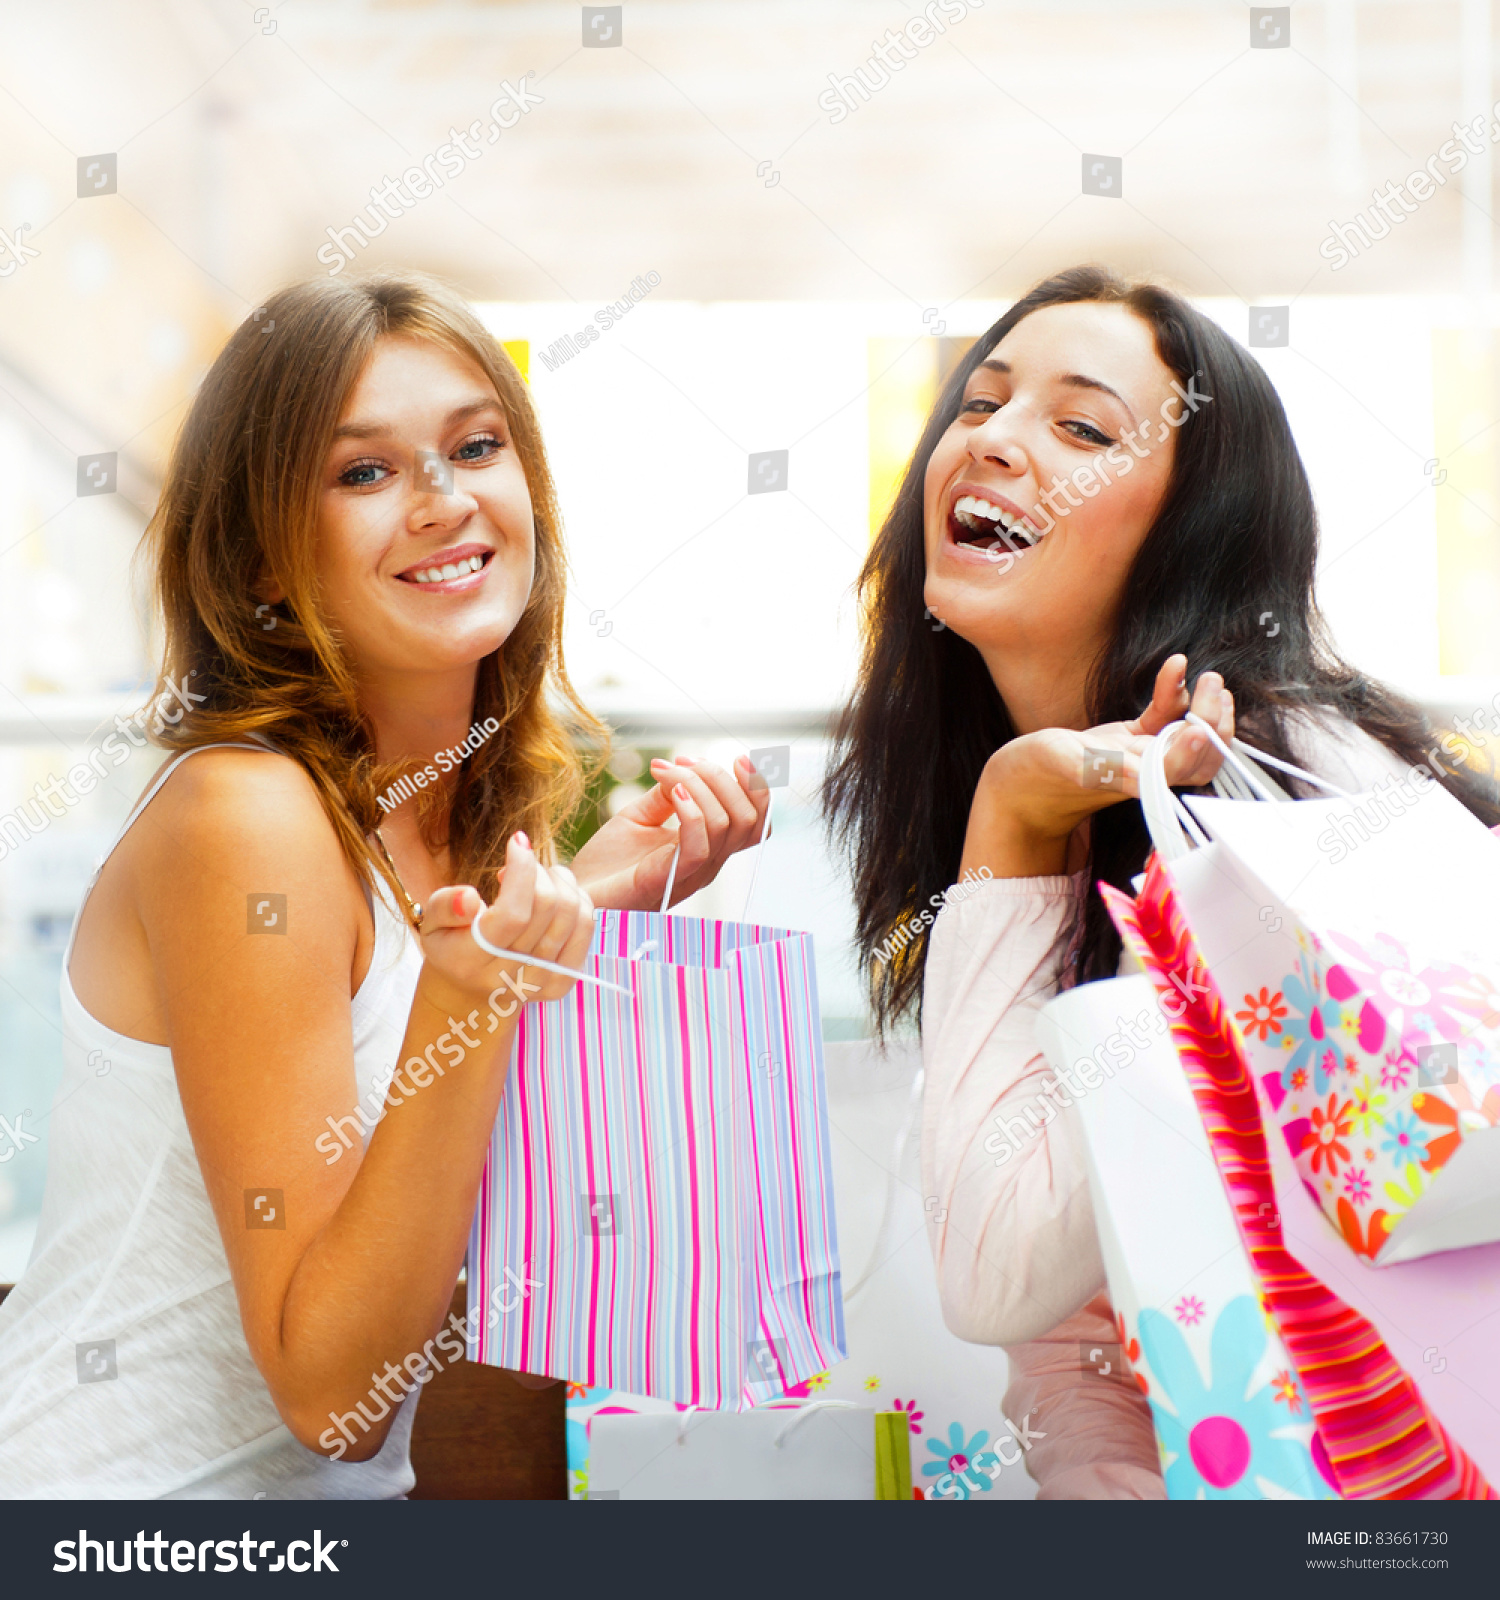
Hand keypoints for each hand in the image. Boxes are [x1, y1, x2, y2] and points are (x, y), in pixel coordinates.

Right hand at [416, 831, 594, 1008]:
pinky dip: (577, 899)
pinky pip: (585, 928)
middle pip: (547, 908)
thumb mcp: (432, 924)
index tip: (518, 841)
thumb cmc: (449, 947)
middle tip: (521, 862)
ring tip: (538, 875)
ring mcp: (540, 983)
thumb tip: (469, 897)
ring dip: (560, 880)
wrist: (469, 993)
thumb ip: (445, 907)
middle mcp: (510, 977)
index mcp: (472, 962)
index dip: (522, 870)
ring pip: (573, 915)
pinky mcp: (563, 982)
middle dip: (538, 870)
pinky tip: (556, 893)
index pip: (513, 914)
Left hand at [569, 754, 770, 910]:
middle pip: (747, 817)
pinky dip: (692, 810)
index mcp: (708, 847)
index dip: (759, 787)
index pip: (755, 821)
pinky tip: (672, 792)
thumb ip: (665, 795)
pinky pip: (699, 846)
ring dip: (701, 785)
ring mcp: (691, 873)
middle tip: (684, 761)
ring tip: (668, 773)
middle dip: (722, 777)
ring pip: (727, 825)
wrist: (578, 894)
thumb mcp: (639, 817)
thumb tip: (683, 769)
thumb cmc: (608, 864)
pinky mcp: (667, 879)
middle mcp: (708, 862)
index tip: (736, 759)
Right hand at [961, 655, 1234, 877]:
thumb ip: (1097, 767)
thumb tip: (1140, 771)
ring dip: (1207, 710)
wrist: (1019, 782)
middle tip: (1213, 684)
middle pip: (1200, 758)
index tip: (1198, 721)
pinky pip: (1166, 719)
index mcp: (1132, 781)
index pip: (1180, 769)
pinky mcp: (1134, 740)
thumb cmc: (1034, 774)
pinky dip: (1175, 693)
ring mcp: (1142, 756)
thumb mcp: (1061, 764)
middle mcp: (1145, 772)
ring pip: (1192, 739)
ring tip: (1209, 678)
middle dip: (1215, 723)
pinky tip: (1174, 666)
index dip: (1197, 746)